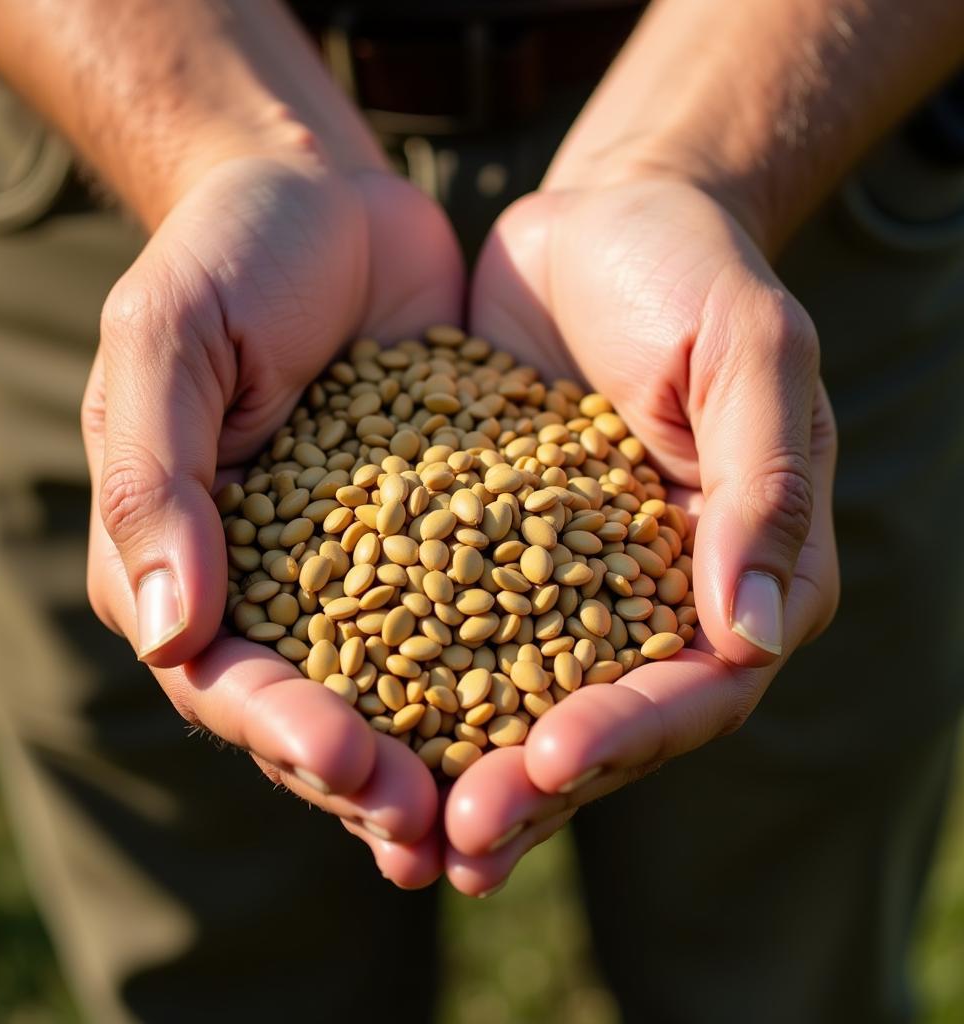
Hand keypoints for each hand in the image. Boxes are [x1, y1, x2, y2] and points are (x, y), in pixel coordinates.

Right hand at [82, 154, 463, 887]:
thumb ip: (154, 479)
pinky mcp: (448, 534)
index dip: (283, 727)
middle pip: (316, 710)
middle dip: (369, 776)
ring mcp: (369, 568)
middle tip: (431, 829)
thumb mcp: (168, 342)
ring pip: (404, 689)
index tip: (349, 760)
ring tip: (505, 813)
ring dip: (447, 758)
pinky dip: (514, 672)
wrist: (327, 200)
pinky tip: (564, 714)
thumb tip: (167, 633)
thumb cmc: (227, 258)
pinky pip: (480, 615)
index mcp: (189, 561)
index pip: (225, 677)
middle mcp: (277, 585)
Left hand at [445, 177, 838, 895]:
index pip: (697, 685)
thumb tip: (753, 633)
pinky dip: (409, 692)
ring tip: (398, 832)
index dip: (631, 730)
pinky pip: (448, 638)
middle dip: (535, 783)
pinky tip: (353, 733)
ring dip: (464, 769)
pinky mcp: (489, 556)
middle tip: (456, 836)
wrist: (597, 224)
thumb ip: (763, 482)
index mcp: (740, 570)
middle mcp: (656, 601)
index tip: (551, 756)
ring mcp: (567, 587)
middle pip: (604, 722)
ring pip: (520, 702)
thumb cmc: (689, 269)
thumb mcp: (748, 348)